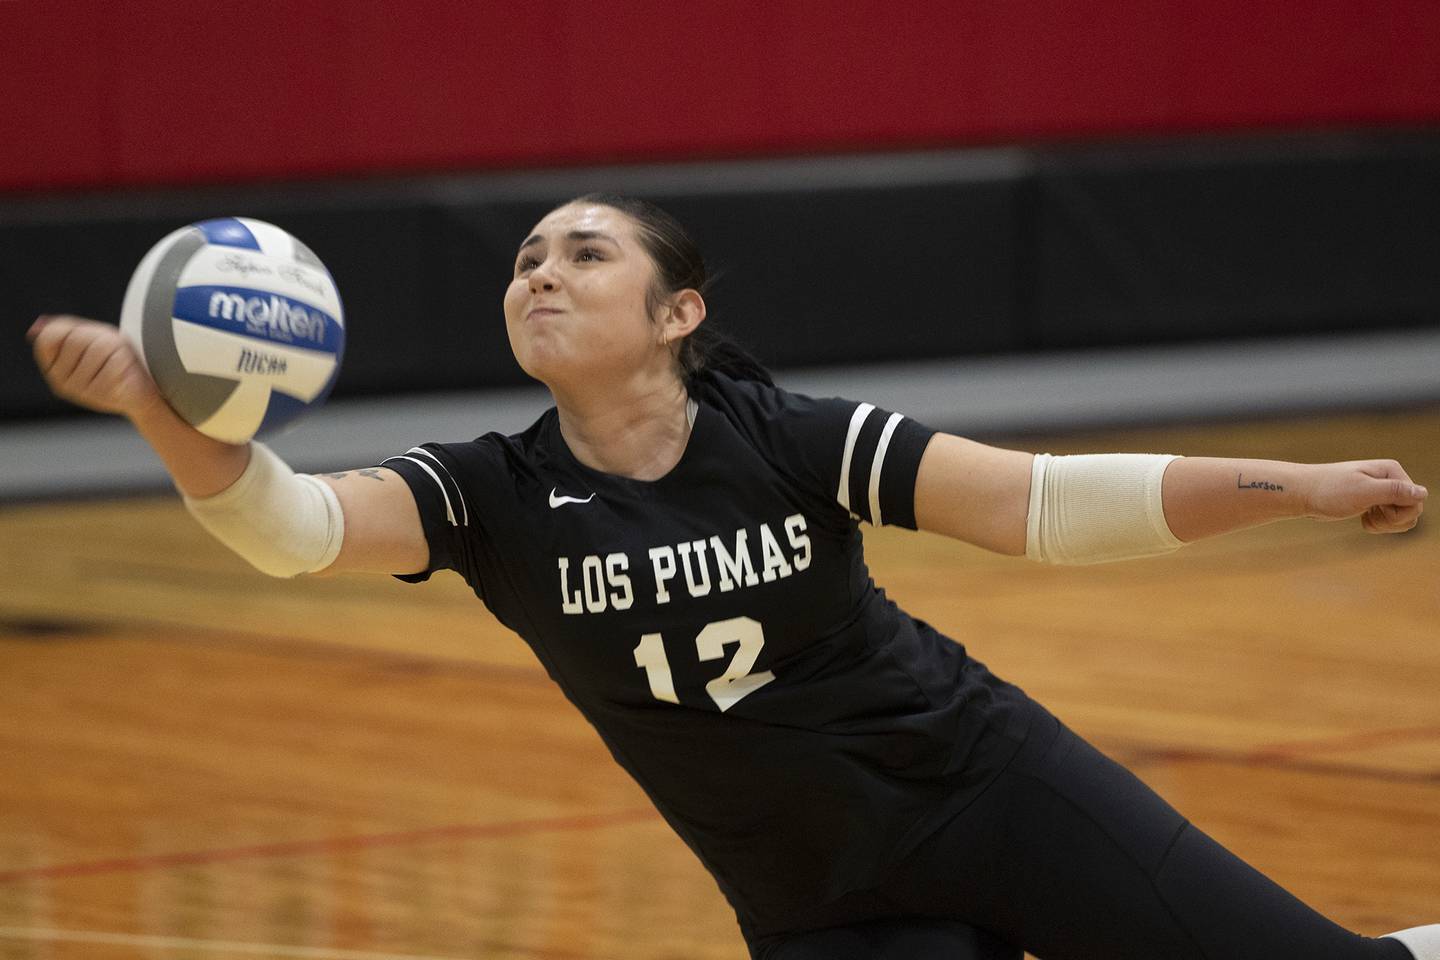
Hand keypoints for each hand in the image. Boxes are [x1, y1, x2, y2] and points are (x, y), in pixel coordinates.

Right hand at [28, 314, 165, 420]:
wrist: (143, 392)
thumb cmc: (117, 362)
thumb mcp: (91, 340)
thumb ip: (66, 330)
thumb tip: (38, 326)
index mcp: (54, 369)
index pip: (48, 337)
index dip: (71, 330)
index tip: (88, 336)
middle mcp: (62, 382)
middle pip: (74, 339)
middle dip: (96, 337)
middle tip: (109, 348)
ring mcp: (80, 390)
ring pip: (96, 349)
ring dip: (113, 348)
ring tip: (118, 360)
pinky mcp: (102, 394)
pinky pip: (113, 364)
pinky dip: (124, 361)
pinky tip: (125, 371)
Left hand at [1303, 460, 1427, 533]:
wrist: (1302, 493)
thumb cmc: (1329, 491)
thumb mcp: (1363, 492)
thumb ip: (1394, 492)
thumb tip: (1423, 493)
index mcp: (1392, 471)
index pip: (1416, 501)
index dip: (1398, 514)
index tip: (1375, 510)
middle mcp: (1390, 479)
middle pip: (1412, 511)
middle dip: (1391, 521)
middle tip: (1368, 516)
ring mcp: (1382, 491)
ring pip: (1402, 518)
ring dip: (1385, 524)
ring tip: (1365, 518)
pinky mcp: (1373, 502)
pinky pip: (1390, 520)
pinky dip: (1379, 525)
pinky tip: (1363, 520)